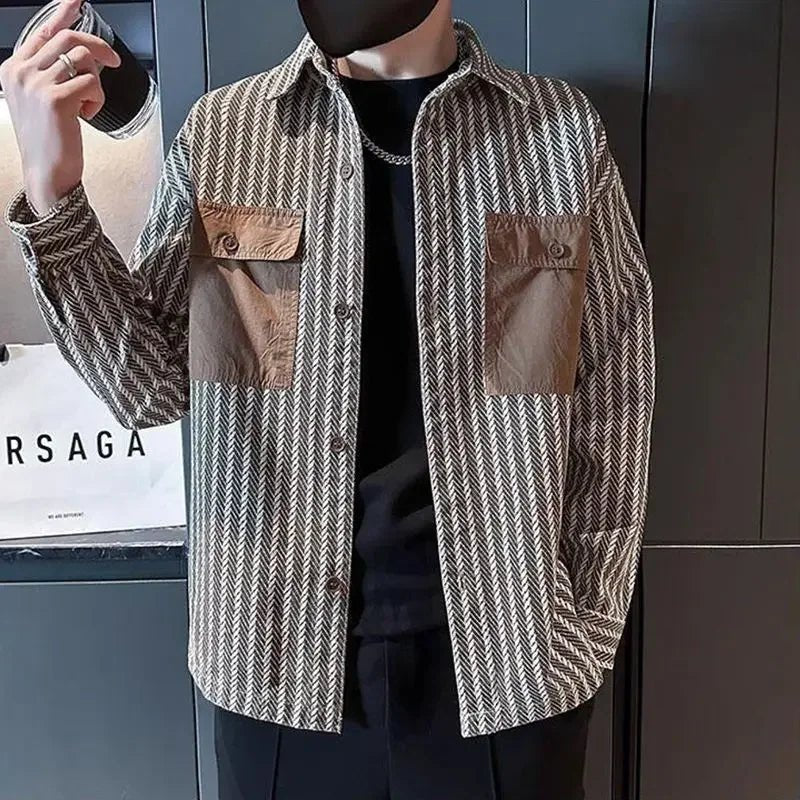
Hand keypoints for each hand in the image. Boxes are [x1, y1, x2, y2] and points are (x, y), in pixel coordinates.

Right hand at [0, 0, 120, 214]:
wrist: (47, 173)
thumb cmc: (49, 142)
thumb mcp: (41, 101)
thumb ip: (51, 75)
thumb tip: (80, 54)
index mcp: (14, 69)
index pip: (42, 31)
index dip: (64, 13)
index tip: (78, 1)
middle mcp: (21, 72)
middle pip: (68, 38)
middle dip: (98, 48)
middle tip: (113, 60)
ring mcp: (36, 83)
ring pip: (82, 59)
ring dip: (97, 81)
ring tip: (90, 102)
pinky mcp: (56, 99)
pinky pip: (92, 83)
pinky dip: (98, 99)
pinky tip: (87, 114)